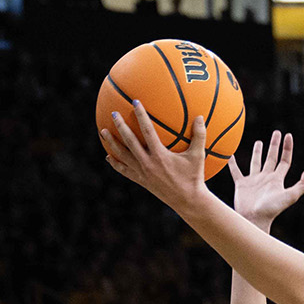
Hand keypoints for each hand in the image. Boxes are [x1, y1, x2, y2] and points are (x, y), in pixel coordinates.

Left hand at [101, 101, 211, 216]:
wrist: (187, 201)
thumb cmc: (194, 177)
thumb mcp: (198, 156)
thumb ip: (199, 135)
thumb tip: (200, 116)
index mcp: (160, 156)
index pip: (147, 131)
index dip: (141, 115)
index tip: (135, 102)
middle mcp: (148, 164)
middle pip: (129, 142)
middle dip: (120, 126)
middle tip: (113, 113)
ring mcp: (142, 173)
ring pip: (122, 156)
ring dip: (111, 143)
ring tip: (103, 131)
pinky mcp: (141, 181)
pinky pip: (124, 171)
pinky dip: (115, 163)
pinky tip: (108, 156)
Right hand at [228, 131, 303, 227]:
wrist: (254, 220)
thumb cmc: (272, 209)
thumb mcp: (291, 196)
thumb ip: (302, 184)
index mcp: (277, 180)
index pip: (284, 160)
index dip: (287, 148)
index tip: (288, 135)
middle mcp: (266, 178)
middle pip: (272, 158)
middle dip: (274, 145)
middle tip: (276, 133)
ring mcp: (253, 181)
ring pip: (256, 163)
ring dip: (258, 152)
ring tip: (259, 142)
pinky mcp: (241, 185)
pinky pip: (236, 171)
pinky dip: (232, 164)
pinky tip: (230, 156)